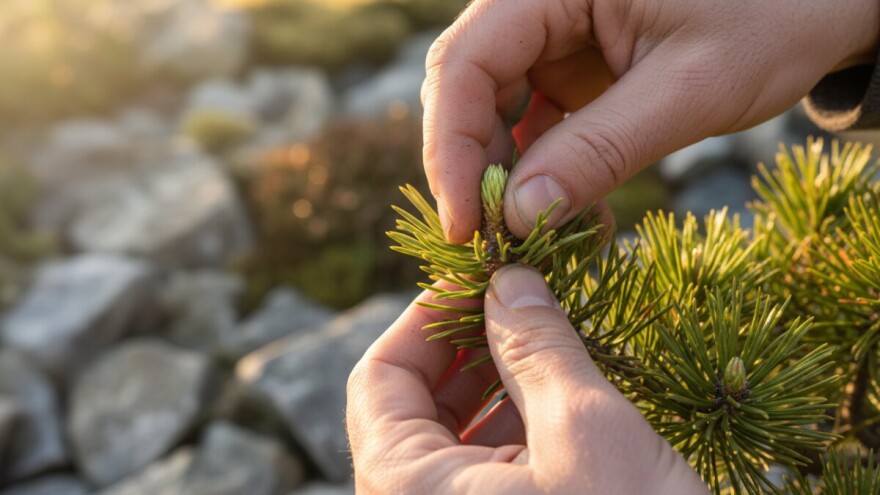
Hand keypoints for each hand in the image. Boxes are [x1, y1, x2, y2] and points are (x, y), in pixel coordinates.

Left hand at [346, 265, 706, 493]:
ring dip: (497, 378)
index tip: (482, 278)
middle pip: (413, 404)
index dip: (426, 317)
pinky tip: (563, 392)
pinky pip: (488, 467)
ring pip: (455, 434)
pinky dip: (518, 421)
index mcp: (405, 490)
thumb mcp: (587, 433)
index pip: (378, 378)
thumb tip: (508, 281)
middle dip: (468, 344)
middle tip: (523, 300)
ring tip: (550, 339)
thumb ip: (538, 348)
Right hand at [422, 0, 878, 241]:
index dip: (451, 144)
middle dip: (474, 168)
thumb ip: (600, 149)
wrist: (826, 2)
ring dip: (509, 179)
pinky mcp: (575, 70)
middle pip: (470, 87)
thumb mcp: (690, 87)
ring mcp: (557, 37)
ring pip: (497, 112)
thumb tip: (519, 218)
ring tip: (532, 240)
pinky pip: (538, 125)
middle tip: (490, 242)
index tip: (467, 223)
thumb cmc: (777, 15)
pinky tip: (568, 218)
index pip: (468, 60)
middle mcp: (542, 3)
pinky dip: (547, 175)